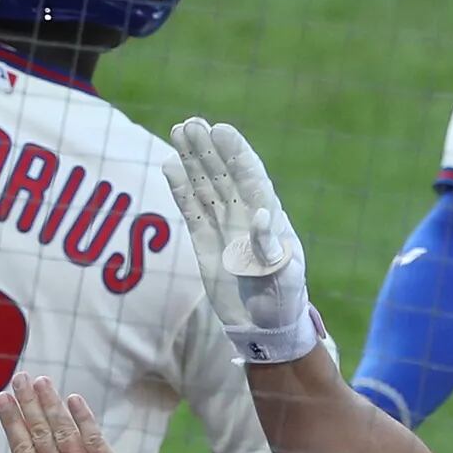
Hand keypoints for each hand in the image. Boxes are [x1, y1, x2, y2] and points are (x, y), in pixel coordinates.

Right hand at [0, 374, 149, 452]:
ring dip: (52, 405)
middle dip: (28, 404)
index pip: (22, 450)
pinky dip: (85, 420)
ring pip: (65, 434)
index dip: (11, 422)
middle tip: (19, 377)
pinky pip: (97, 443)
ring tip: (41, 380)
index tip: (1, 398)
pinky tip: (74, 400)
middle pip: (40, 436)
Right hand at [164, 119, 315, 364]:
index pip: (251, 176)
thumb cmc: (282, 300)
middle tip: (190, 124)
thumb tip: (259, 213)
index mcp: (270, 217)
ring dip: (193, 160)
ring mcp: (224, 227)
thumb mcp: (282, 275)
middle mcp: (246, 215)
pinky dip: (181, 189)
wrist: (265, 328)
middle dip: (208, 148)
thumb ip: (268, 246)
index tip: (220, 130)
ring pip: (206, 186)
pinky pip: (191, 209)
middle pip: (224, 173)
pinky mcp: (206, 242)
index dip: (235, 152)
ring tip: (178, 131)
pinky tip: (169, 166)